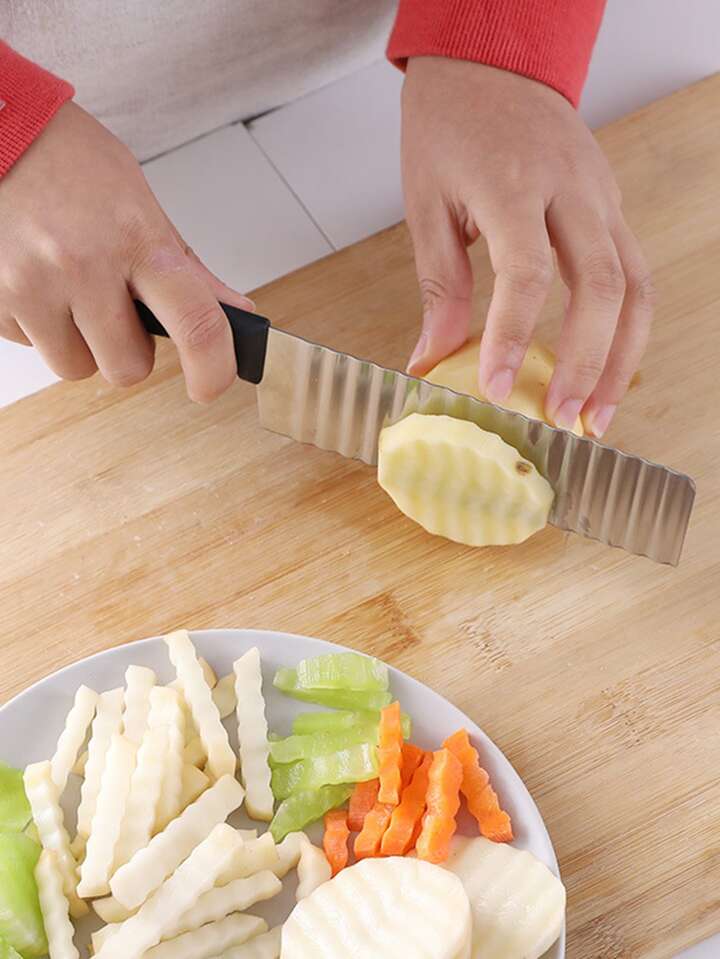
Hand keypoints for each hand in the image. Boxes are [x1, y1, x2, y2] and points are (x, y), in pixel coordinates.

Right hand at [0, 101, 253, 401]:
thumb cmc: (66, 158)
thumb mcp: (137, 200)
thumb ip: (185, 264)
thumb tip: (233, 310)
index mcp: (135, 239)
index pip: (196, 323)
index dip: (214, 368)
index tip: (211, 385)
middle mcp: (82, 266)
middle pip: (127, 367)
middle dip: (128, 349)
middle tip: (117, 309)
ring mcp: (31, 286)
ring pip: (76, 367)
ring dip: (81, 343)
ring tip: (71, 291)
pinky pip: (31, 347)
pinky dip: (40, 326)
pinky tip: (37, 281)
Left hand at [401, 58, 654, 436]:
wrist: (492, 62)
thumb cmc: (450, 125)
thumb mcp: (427, 202)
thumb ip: (438, 283)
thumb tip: (431, 358)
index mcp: (513, 183)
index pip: (527, 272)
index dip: (514, 337)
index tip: (498, 389)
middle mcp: (571, 189)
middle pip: (603, 285)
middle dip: (588, 362)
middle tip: (565, 419)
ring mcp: (601, 196)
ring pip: (636, 285)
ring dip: (622, 357)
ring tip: (597, 414)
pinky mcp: (611, 206)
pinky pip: (634, 272)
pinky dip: (624, 327)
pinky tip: (604, 367)